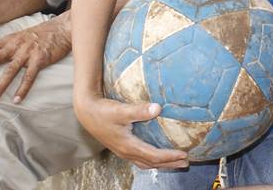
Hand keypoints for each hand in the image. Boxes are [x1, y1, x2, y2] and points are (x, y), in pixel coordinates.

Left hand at [0, 15, 71, 103]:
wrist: (63, 28)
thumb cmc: (42, 34)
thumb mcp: (22, 36)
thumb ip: (9, 45)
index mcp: (10, 39)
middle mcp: (17, 45)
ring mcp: (29, 52)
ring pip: (11, 69)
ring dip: (1, 84)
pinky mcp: (41, 59)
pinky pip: (30, 76)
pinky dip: (23, 88)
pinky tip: (17, 100)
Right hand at [74, 93, 188, 169]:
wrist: (86, 112)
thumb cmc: (103, 111)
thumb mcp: (121, 110)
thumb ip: (139, 110)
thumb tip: (157, 108)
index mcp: (128, 146)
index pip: (154, 155)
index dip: (169, 156)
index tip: (184, 154)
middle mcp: (126, 152)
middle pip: (152, 163)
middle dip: (169, 164)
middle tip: (186, 162)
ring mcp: (123, 151)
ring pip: (146, 162)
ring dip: (162, 163)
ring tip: (176, 162)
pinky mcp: (122, 146)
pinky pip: (140, 158)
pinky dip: (152, 159)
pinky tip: (157, 153)